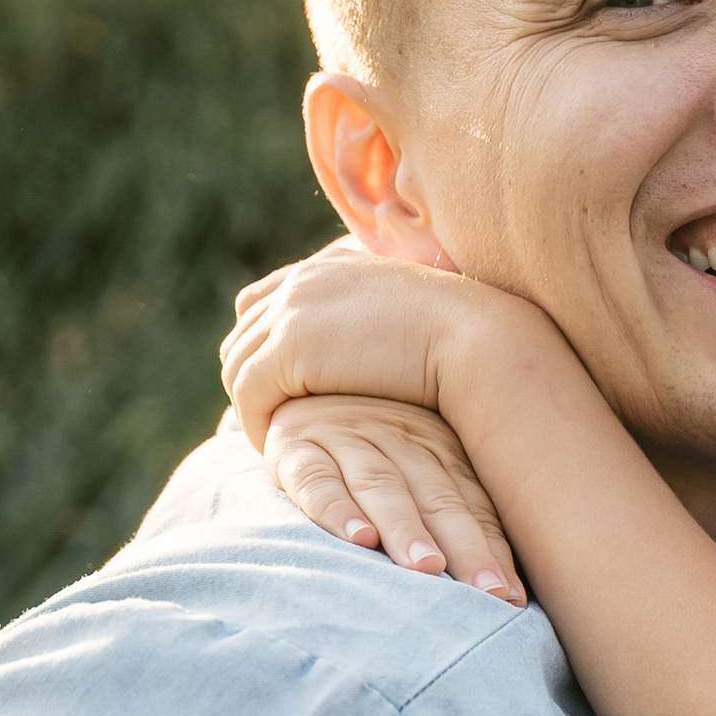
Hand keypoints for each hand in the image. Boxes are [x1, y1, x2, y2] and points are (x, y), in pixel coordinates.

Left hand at [222, 246, 537, 452]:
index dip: (262, 344)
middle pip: (243, 332)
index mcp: (329, 266)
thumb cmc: (466, 337)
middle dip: (250, 377)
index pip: (262, 300)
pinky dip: (255, 423)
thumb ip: (382, 318)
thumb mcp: (414, 313)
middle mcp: (302, 281)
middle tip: (268, 420)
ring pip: (238, 365)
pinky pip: (248, 394)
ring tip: (274, 439)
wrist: (477, 340)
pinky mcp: (289, 351)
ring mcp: (291, 313)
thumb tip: (388, 343)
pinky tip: (277, 449)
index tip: (279, 385)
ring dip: (251, 404)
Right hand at [266, 395, 524, 600]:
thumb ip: (459, 511)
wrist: (296, 385)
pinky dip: (337, 510)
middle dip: (464, 547)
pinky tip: (359, 539)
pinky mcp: (296, 449)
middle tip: (486, 591)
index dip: (493, 549)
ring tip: (427, 568)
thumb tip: (510, 588)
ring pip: (382, 487)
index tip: (511, 597)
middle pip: (437, 499)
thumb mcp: (419, 465)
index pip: (472, 504)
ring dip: (406, 529)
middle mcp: (398, 439)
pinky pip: (317, 480)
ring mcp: (347, 440)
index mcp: (438, 447)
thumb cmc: (371, 446)